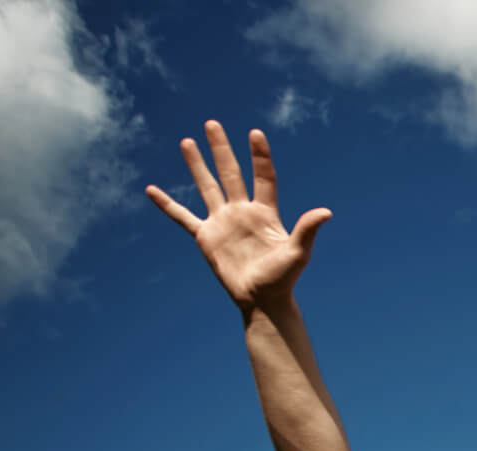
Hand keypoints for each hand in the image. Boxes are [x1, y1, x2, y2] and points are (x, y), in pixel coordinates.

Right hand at [146, 122, 329, 313]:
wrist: (262, 301)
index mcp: (265, 212)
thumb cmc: (283, 279)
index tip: (255, 132)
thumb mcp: (298, 253)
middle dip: (221, 149)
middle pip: (230, 173)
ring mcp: (222, 222)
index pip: (263, 177)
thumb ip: (307, 230)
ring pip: (206, 186)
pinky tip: (151, 190)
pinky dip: (167, 204)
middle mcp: (242, 212)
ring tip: (187, 141)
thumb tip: (326, 212)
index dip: (259, 156)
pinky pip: (182, 217)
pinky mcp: (206, 237)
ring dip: (196, 165)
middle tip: (212, 123)